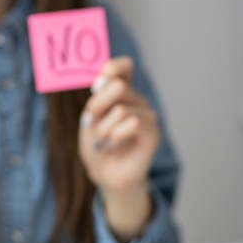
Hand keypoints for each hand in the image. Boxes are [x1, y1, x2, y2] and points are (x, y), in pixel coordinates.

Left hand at [78, 57, 159, 194]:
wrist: (105, 175)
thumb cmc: (97, 146)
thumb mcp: (89, 119)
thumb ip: (96, 99)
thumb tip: (102, 82)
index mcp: (121, 93)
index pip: (124, 66)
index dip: (112, 68)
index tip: (97, 84)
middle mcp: (136, 100)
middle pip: (117, 86)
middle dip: (97, 106)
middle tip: (92, 122)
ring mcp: (146, 115)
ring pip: (121, 109)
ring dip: (104, 128)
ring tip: (104, 140)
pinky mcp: (153, 132)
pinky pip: (133, 123)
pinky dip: (116, 135)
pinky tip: (115, 144)